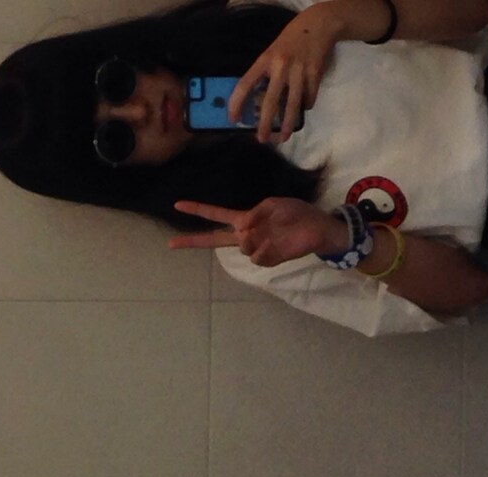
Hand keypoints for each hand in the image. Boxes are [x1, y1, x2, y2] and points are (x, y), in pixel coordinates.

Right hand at [168, 197, 348, 266]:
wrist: (316, 228)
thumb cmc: (295, 213)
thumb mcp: (272, 205)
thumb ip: (253, 215)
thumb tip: (241, 230)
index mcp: (245, 219)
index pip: (216, 215)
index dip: (198, 210)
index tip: (177, 205)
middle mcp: (246, 235)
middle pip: (213, 239)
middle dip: (193, 240)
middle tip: (171, 244)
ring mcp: (255, 248)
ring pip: (242, 247)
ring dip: (255, 238)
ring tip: (273, 232)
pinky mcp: (267, 259)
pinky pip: (257, 256)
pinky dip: (265, 249)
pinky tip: (276, 243)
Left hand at [228, 3, 340, 143]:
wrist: (317, 25)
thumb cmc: (289, 42)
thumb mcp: (272, 53)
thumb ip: (265, 75)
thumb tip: (257, 103)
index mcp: (265, 60)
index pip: (245, 83)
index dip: (236, 102)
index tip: (232, 119)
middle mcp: (280, 66)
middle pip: (270, 101)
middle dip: (265, 123)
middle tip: (261, 139)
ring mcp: (299, 71)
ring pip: (292, 105)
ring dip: (287, 124)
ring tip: (284, 138)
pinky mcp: (314, 74)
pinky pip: (309, 98)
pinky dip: (306, 105)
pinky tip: (304, 106)